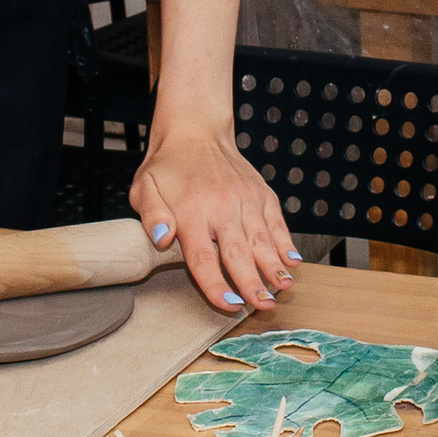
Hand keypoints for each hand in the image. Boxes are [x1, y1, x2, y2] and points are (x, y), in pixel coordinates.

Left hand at [132, 113, 299, 314]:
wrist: (196, 131)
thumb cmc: (168, 166)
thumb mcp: (144, 188)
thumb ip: (152, 216)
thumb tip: (164, 239)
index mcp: (191, 211)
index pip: (204, 257)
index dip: (216, 285)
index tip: (229, 305)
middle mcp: (222, 207)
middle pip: (239, 253)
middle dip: (253, 282)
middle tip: (264, 306)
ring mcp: (245, 199)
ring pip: (262, 240)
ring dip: (274, 267)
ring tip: (283, 289)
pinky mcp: (261, 194)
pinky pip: (276, 222)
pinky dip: (285, 242)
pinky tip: (292, 262)